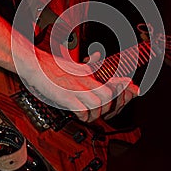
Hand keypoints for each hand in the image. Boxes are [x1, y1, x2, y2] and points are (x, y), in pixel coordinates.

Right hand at [23, 49, 138, 122]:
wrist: (35, 65)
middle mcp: (85, 81)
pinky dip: (83, 115)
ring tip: (89, 116)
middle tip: (102, 111)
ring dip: (96, 113)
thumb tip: (98, 55)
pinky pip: (82, 109)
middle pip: (109, 94)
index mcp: (88, 74)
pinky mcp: (66, 96)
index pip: (112, 81)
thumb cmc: (52, 67)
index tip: (135, 90)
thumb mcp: (74, 64)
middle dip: (109, 105)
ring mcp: (76, 89)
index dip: (125, 87)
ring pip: (99, 104)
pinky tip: (79, 115)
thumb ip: (88, 63)